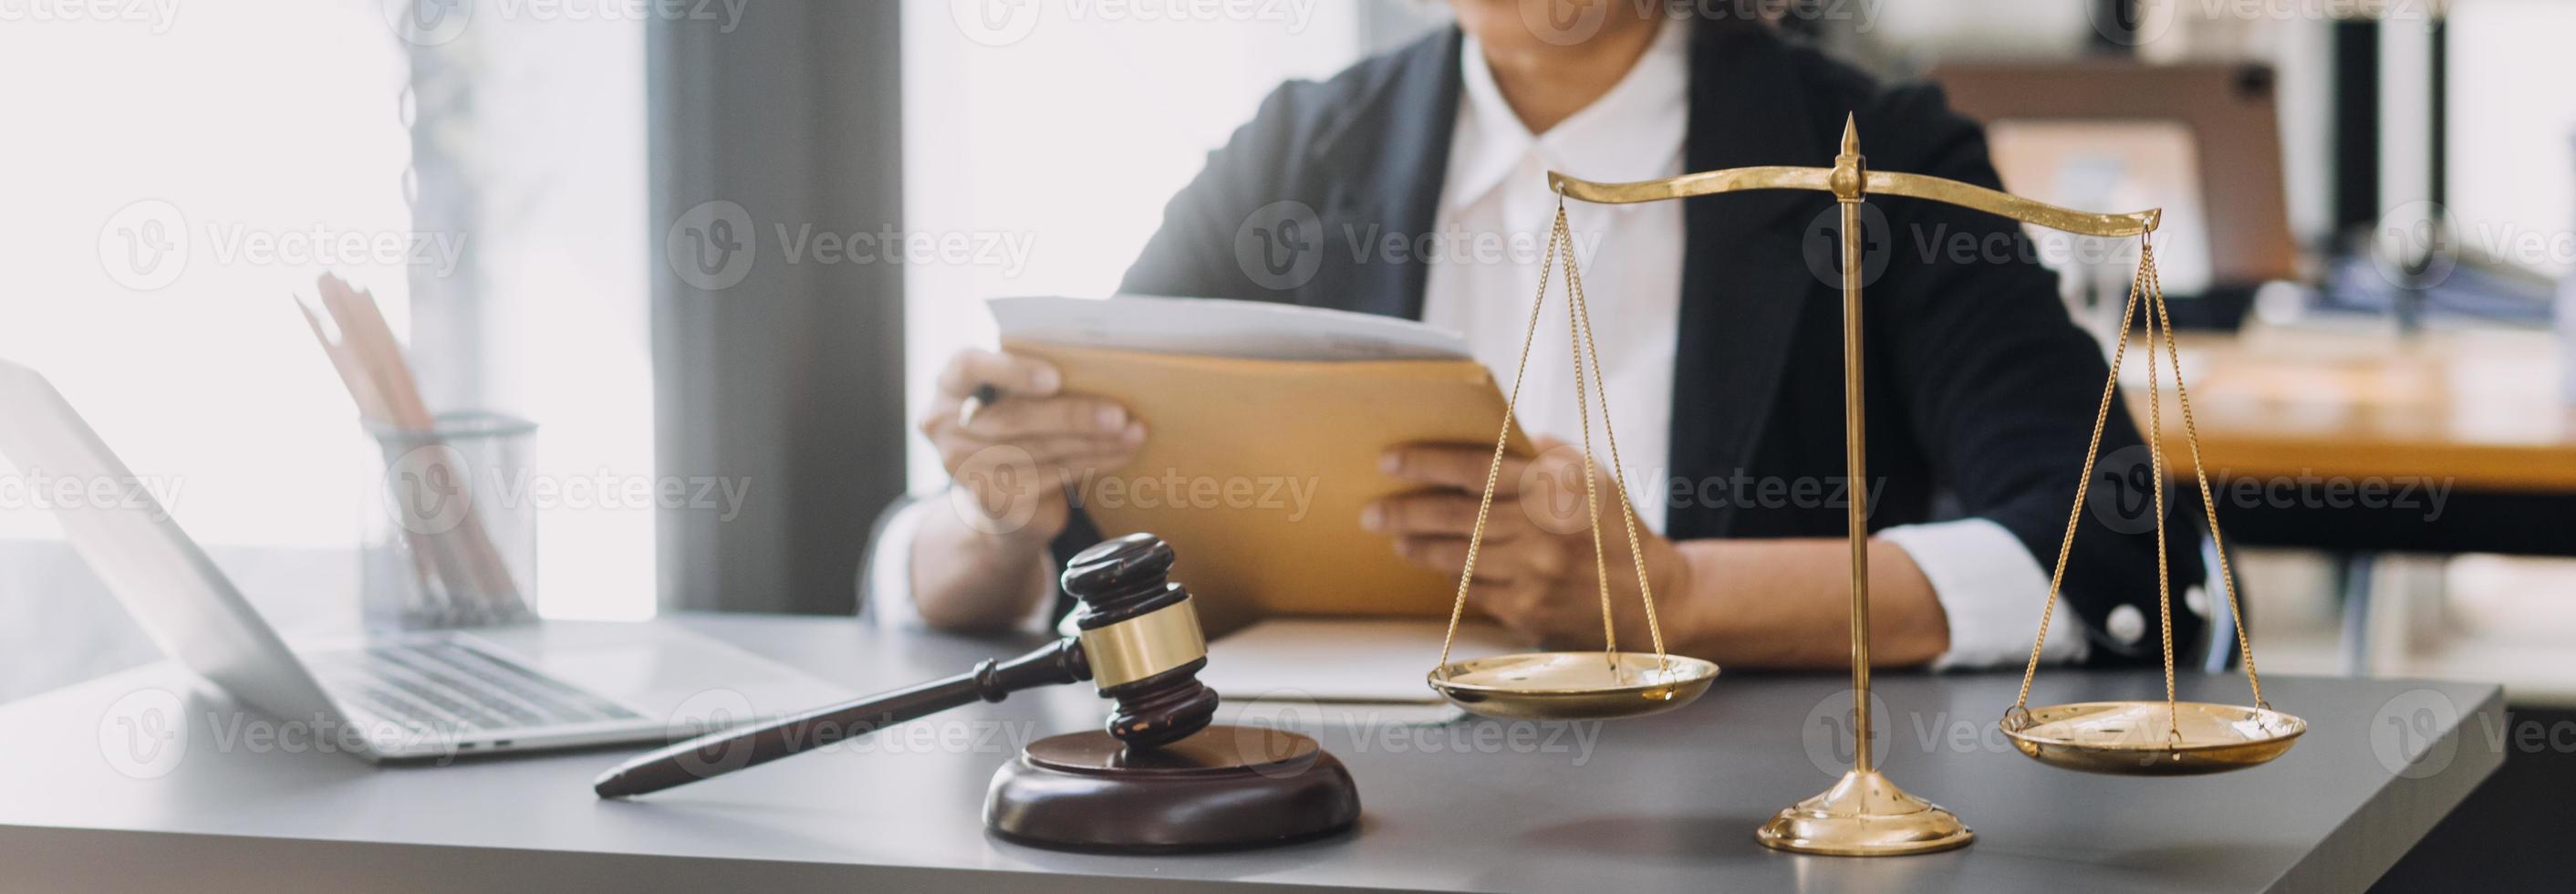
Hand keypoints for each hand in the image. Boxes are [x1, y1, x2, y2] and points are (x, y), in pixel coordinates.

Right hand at [920, 349, 1145, 541]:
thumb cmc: (1018, 424)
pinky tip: (1122, 452)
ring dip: (1094, 441)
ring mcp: (964, 466)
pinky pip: (1051, 474)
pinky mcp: (992, 497)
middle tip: (1119, 413)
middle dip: (1073, 415)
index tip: (1054, 377)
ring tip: (1133, 431)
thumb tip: (1104, 371)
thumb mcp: (1016, 393)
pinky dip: (1093, 461)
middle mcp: (945, 424)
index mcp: (950, 383)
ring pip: (1039, 449)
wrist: (1001, 495)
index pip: (968, 365)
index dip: (1011, 371)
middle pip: (1014, 417)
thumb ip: (1039, 378)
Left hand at [1364, 438, 1689, 649]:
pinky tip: (1437, 565)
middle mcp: (1542, 531)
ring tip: (1396, 537)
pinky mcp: (1526, 611)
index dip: (1425, 463)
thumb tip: (1486, 440)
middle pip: (1452, 515)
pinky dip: (1451, 575)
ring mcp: (1532, 574)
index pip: (1475, 468)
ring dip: (1417, 546)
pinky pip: (1472, 589)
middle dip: (1403, 512)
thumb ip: (1539, 455)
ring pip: (1455, 557)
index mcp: (1556, 486)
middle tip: (1372, 511)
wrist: (1652, 599)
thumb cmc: (1613, 529)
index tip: (1388, 461)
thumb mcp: (1589, 476)